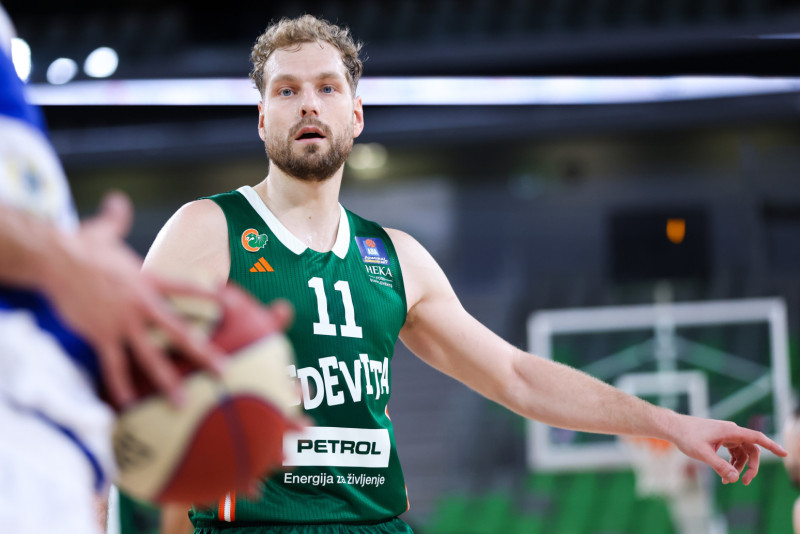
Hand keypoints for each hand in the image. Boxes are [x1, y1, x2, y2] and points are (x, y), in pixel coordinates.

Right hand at [42, 191, 226, 406]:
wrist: (54, 259)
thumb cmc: (80, 247)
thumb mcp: (103, 231)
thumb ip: (116, 219)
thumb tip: (118, 200)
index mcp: (148, 280)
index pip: (186, 288)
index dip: (208, 296)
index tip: (232, 304)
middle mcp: (141, 303)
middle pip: (178, 330)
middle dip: (202, 351)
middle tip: (223, 370)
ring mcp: (122, 322)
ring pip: (149, 355)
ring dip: (166, 379)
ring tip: (182, 400)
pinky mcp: (100, 334)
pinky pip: (113, 364)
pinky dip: (121, 384)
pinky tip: (130, 403)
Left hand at [670, 414, 787, 484]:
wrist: (673, 428)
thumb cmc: (687, 437)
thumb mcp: (703, 454)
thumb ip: (720, 466)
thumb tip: (736, 478)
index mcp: (730, 431)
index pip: (756, 438)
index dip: (771, 445)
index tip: (784, 453)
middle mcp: (730, 431)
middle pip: (750, 449)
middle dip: (750, 466)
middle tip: (745, 482)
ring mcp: (725, 434)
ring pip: (741, 452)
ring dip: (738, 467)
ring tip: (727, 481)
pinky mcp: (720, 438)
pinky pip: (733, 452)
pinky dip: (731, 463)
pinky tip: (724, 475)